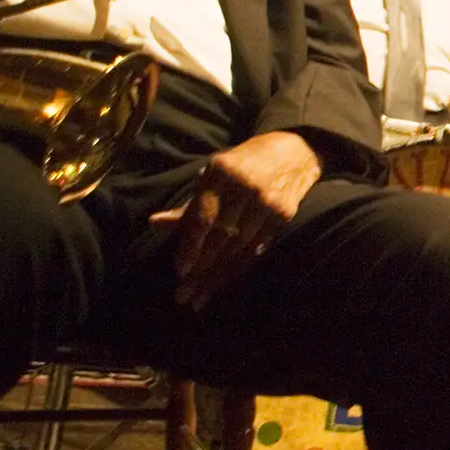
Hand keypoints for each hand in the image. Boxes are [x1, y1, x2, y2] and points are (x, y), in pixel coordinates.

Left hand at [150, 131, 321, 310]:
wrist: (295, 150)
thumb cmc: (243, 164)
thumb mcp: (214, 176)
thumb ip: (190, 204)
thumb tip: (154, 223)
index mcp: (222, 172)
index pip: (203, 217)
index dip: (191, 246)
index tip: (179, 272)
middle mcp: (246, 187)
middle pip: (220, 237)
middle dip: (200, 270)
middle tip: (183, 297)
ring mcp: (268, 201)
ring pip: (239, 248)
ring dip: (217, 277)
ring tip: (199, 299)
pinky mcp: (284, 214)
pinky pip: (258, 248)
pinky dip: (240, 268)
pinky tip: (224, 284)